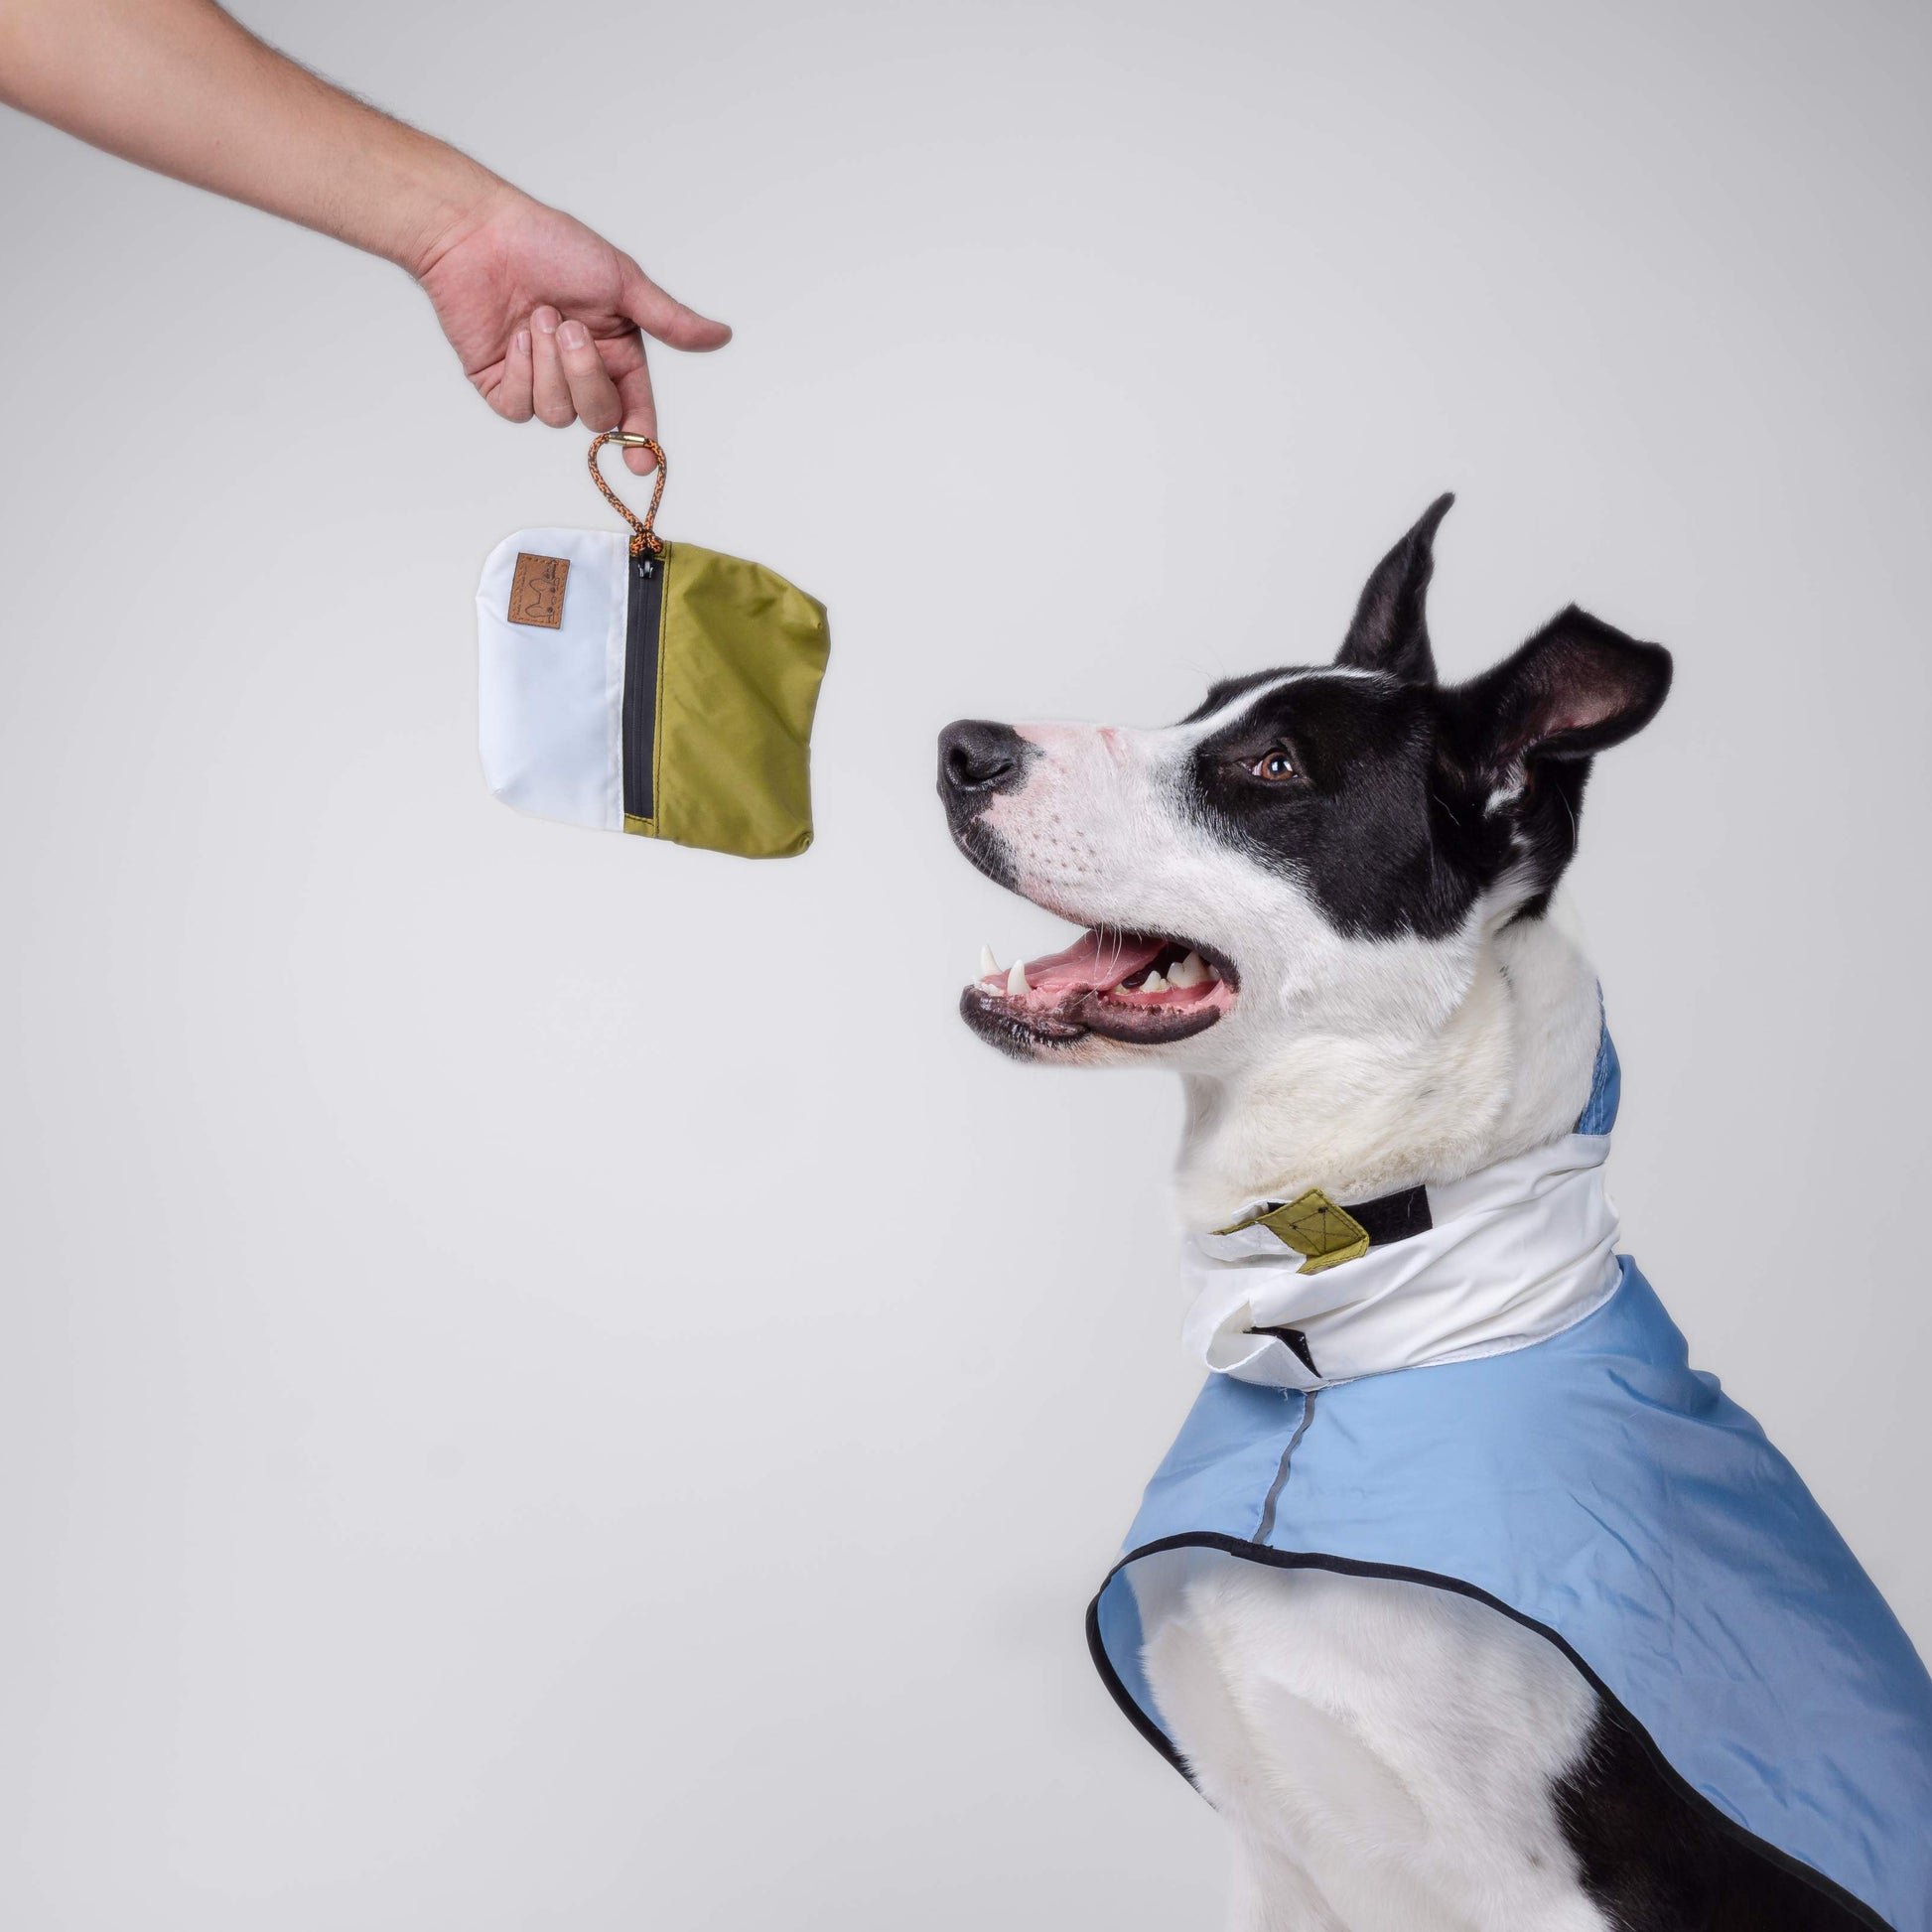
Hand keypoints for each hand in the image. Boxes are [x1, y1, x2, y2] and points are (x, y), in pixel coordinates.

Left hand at [416, 189, 730, 472]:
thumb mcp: (622, 282)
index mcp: (615, 353)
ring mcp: (539, 381)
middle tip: (570, 328)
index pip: (634, 409)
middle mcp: (579, 373)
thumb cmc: (547, 245)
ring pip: (557, 414)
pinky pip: (518, 408)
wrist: (480, 235)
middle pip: (597, 417)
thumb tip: (719, 336)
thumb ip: (670, 321)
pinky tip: (514, 335)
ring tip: (536, 318)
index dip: (638, 438)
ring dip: (548, 365)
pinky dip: (519, 372)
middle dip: (585, 377)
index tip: (640, 460)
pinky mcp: (501, 384)